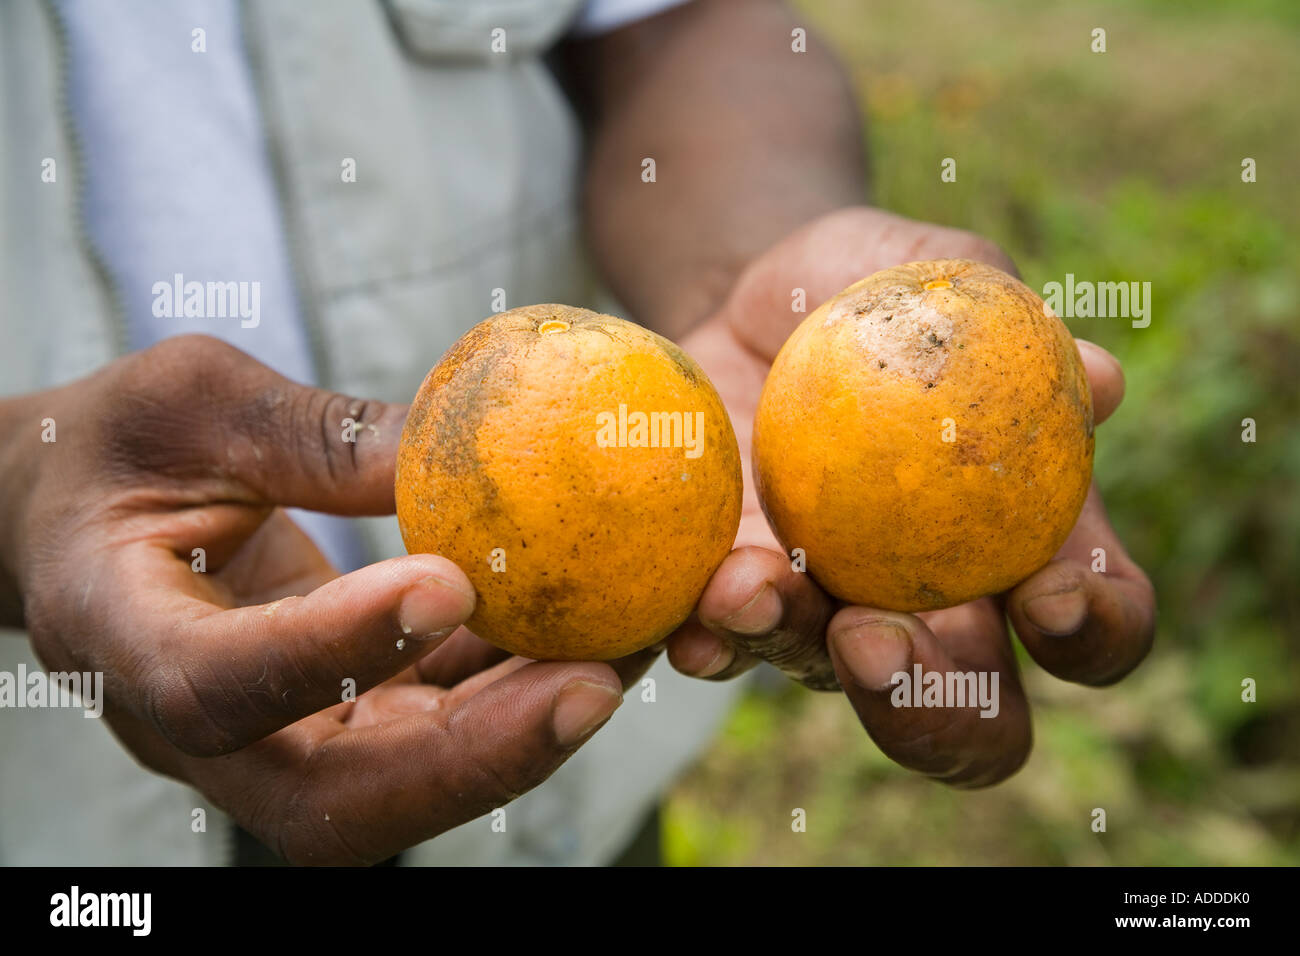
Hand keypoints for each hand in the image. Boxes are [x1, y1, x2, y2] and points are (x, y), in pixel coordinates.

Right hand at [1, 335, 638, 862]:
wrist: (75, 526)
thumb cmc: (114, 450)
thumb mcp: (187, 403)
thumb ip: (305, 432)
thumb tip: (451, 442)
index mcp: (121, 637)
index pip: (219, 684)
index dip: (332, 651)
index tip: (447, 586)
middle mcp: (196, 728)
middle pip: (336, 799)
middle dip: (474, 757)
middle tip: (592, 683)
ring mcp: (269, 743)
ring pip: (401, 786)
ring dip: (519, 731)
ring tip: (627, 651)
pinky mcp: (331, 723)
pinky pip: (427, 730)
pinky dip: (512, 692)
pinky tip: (594, 629)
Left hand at [668, 206, 1156, 785]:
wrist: (758, 299)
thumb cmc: (880, 287)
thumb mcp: (947, 276)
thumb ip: (1018, 322)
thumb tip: (1100, 378)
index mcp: (1026, 546)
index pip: (1096, 626)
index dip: (1097, 635)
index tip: (1050, 595)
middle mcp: (940, 609)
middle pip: (972, 719)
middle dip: (936, 715)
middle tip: (881, 640)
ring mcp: (836, 614)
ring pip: (834, 679)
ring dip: (795, 647)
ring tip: (754, 589)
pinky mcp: (743, 599)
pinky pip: (727, 641)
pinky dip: (711, 637)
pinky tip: (692, 620)